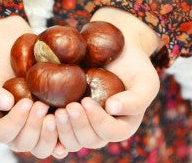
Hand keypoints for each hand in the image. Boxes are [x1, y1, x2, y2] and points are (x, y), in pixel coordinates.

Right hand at [0, 16, 57, 157]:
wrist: (9, 57)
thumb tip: (6, 103)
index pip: (2, 134)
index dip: (15, 122)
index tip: (26, 102)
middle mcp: (14, 133)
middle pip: (23, 143)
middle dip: (34, 126)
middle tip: (42, 105)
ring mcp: (33, 130)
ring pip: (42, 148)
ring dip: (50, 134)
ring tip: (57, 113)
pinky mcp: (49, 123)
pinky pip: (58, 140)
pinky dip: (64, 136)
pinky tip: (69, 122)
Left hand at [55, 7, 160, 149]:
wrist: (115, 51)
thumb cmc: (134, 66)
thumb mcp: (145, 81)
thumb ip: (136, 99)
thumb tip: (112, 109)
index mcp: (122, 124)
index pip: (111, 132)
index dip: (98, 121)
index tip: (86, 102)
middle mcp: (102, 128)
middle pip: (90, 140)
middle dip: (78, 126)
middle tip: (67, 108)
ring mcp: (85, 123)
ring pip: (73, 140)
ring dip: (63, 130)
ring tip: (56, 112)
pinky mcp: (70, 116)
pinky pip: (59, 132)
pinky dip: (52, 131)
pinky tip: (46, 121)